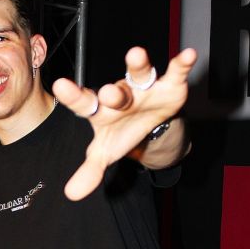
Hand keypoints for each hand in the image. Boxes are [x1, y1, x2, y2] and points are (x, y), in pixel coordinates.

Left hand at [52, 46, 196, 200]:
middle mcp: (121, 94)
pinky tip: (188, 55)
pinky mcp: (168, 84)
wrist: (150, 123)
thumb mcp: (106, 152)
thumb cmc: (121, 132)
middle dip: (113, 93)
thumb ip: (90, 171)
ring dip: (138, 64)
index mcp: (102, 110)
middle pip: (115, 92)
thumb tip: (71, 194)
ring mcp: (144, 87)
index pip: (84, 103)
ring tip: (136, 54)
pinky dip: (181, 64)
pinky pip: (175, 71)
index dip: (73, 96)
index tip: (61, 85)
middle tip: (107, 92)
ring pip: (140, 73)